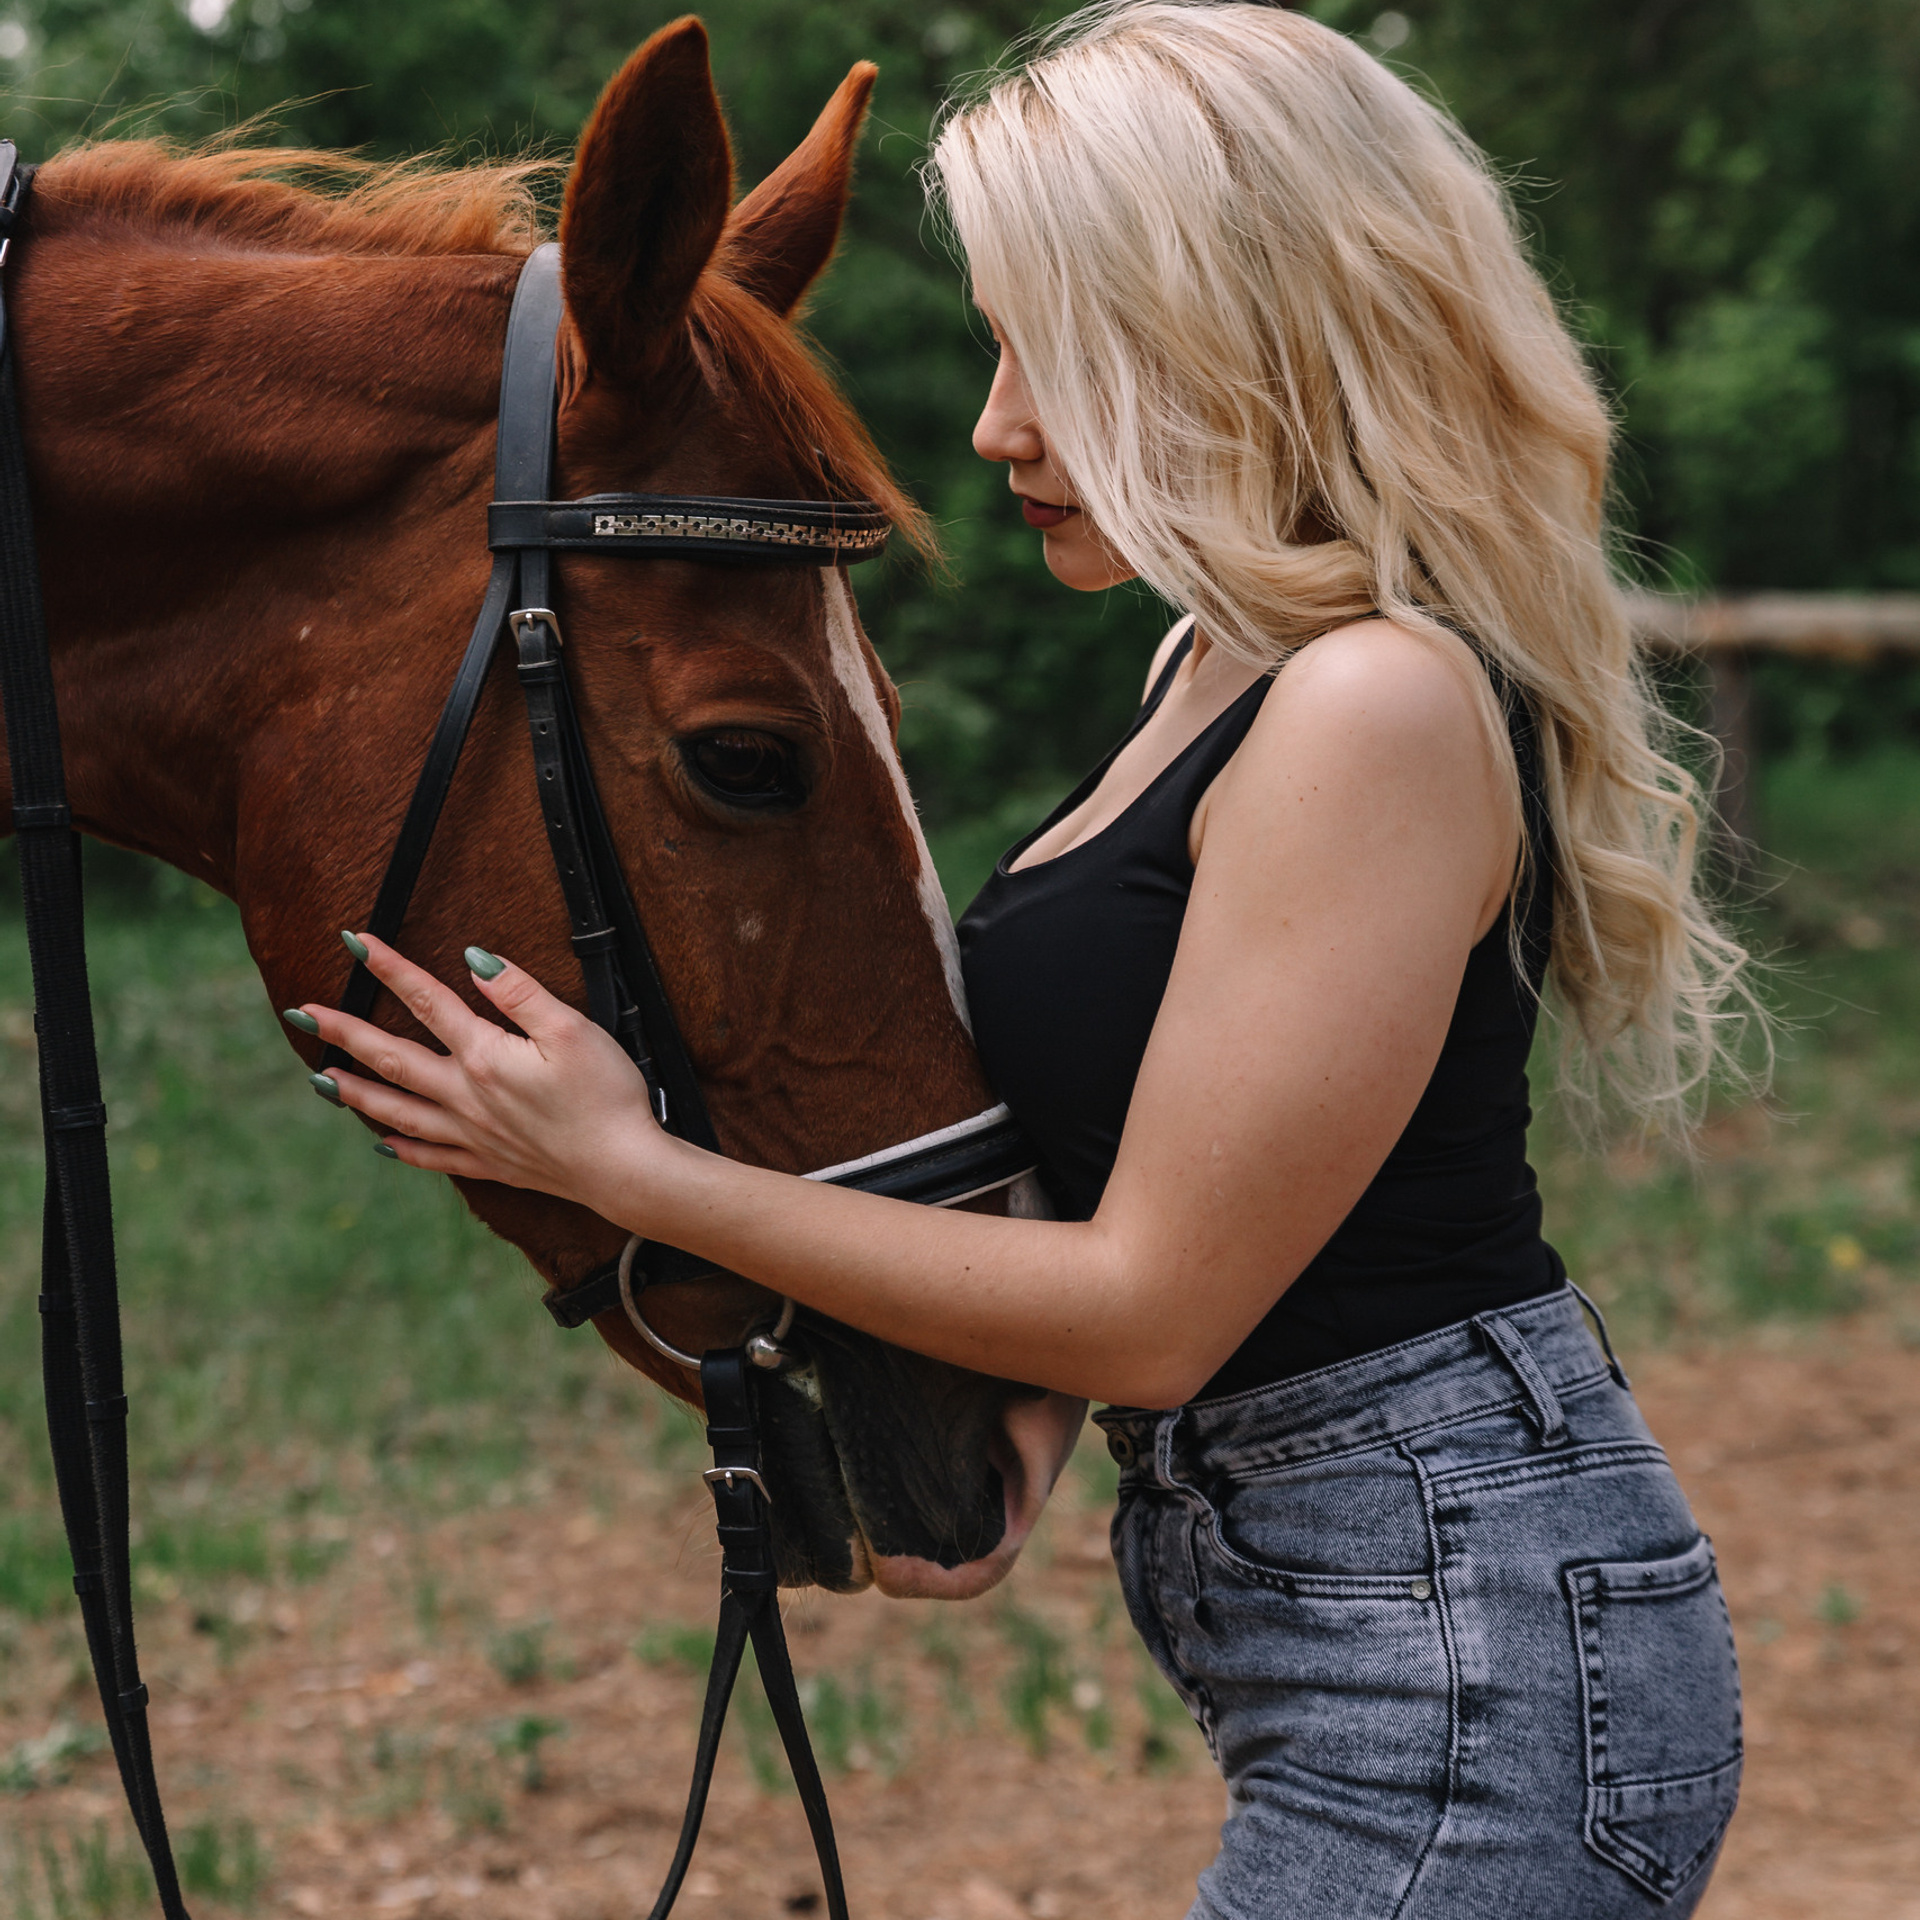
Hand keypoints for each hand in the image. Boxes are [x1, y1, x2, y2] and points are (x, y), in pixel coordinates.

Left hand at [295, 934, 670, 1216]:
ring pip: (399, 1111)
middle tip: (302, 1014)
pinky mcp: (491, 1162)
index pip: (427, 1001)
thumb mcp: (572, 1029)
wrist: (622, 1169)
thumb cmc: (606, 1096)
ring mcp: (474, 1134)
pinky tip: (383, 1145)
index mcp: (484, 1056)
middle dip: (344, 1033)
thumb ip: (519, 993)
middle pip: (393, 1059)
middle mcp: (466, 1096)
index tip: (356, 941)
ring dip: (356, 1093)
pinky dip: (402, 1149)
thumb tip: (473, 961)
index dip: (390, 967)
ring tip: (320, 1081)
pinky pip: (432, 1157)